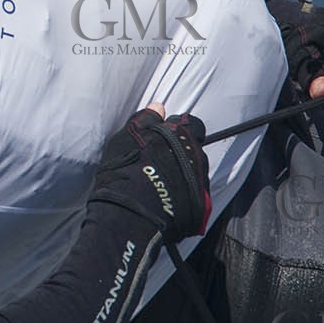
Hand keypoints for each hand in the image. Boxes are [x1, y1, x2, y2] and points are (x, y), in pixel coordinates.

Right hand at [87, 104, 211, 239]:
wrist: (128, 216)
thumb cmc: (123, 172)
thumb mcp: (127, 137)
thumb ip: (146, 119)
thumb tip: (159, 106)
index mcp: (181, 137)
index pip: (193, 125)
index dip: (180, 131)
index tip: (165, 139)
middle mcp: (196, 157)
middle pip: (194, 150)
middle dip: (181, 155)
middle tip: (159, 165)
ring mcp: (200, 182)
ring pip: (195, 173)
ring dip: (183, 176)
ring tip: (161, 186)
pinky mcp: (200, 206)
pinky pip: (195, 197)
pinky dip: (184, 197)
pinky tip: (166, 202)